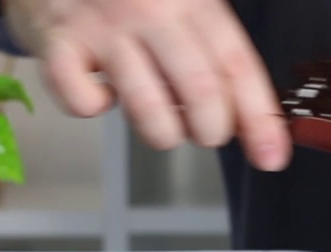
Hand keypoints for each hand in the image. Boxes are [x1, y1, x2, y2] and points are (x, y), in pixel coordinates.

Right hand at [1, 0, 290, 170]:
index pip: (236, 66)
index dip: (258, 118)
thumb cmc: (128, 0)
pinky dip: (94, 109)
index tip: (271, 156)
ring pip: (149, 106)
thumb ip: (217, 60)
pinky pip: (83, 102)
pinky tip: (101, 93)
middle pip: (200, 89)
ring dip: (162, 132)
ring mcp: (103, 25)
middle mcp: (151, 8)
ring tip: (160, 120)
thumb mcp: (182, 11)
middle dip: (210, 130)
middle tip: (205, 132)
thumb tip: (254, 124)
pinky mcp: (59, 42)